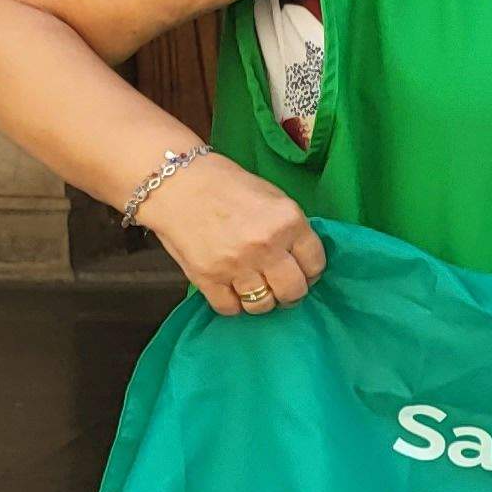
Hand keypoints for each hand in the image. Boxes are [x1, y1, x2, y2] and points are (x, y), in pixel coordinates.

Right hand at [139, 156, 325, 318]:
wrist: (176, 183)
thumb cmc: (226, 185)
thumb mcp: (272, 198)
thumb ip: (290, 229)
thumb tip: (301, 258)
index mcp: (288, 222)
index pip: (315, 264)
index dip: (311, 272)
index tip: (303, 272)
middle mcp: (266, 247)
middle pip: (293, 290)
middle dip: (291, 293)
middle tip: (282, 288)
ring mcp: (236, 264)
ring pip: (263, 305)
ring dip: (262, 301)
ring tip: (256, 289)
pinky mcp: (207, 277)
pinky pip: (230, 308)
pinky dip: (233, 305)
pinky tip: (232, 291)